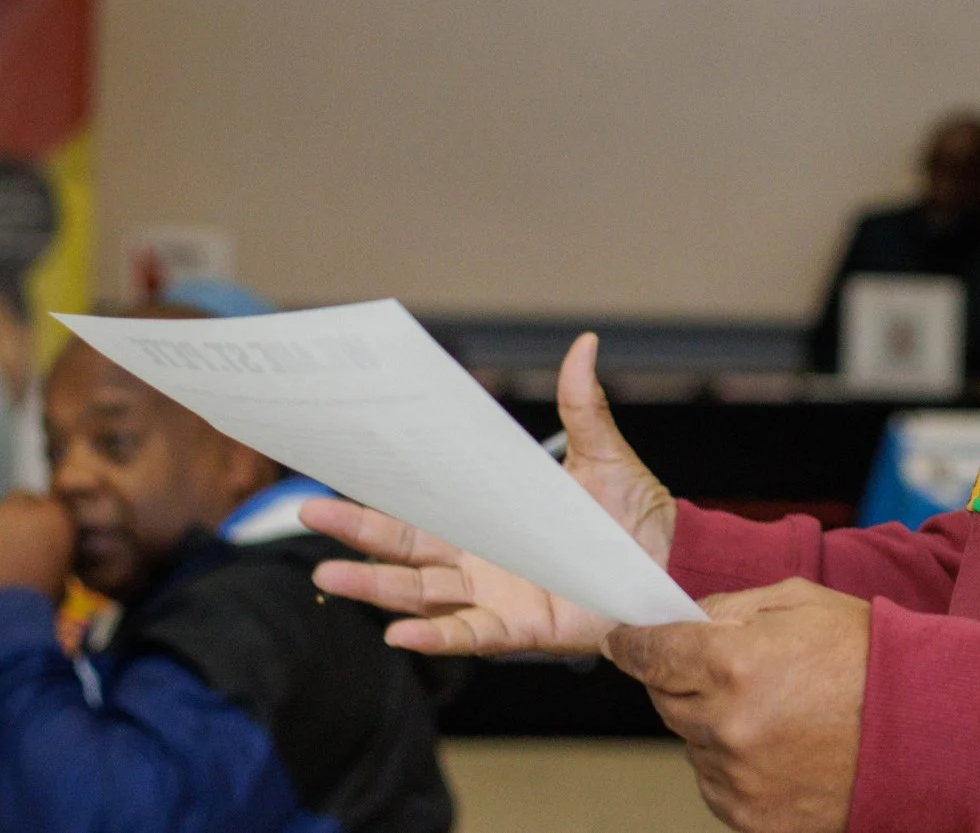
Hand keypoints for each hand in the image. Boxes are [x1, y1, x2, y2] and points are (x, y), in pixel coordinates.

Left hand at [0, 493, 73, 607]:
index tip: (30, 536)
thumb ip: (53, 543)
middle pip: (16, 500)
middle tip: (6, 546)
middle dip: (13, 519)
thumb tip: (44, 541)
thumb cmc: (38, 600)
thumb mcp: (63, 567)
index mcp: (53, 515)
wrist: (4, 618)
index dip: (36, 520)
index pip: (44, 502)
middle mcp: (22, 506)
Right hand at [307, 332, 675, 655]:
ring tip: (328, 576)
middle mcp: (480, 560)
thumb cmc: (635, 514)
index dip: (379, 496)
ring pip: (420, 594)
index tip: (336, 470)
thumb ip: (583, 406)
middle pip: (404, 549)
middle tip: (307, 511)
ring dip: (375, 587)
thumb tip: (585, 343)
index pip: (421, 507)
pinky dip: (434, 636)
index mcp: (488, 519)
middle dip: (356, 532)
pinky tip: (398, 633)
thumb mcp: (604, 455)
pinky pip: (468, 635)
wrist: (672, 564)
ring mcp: (495, 596)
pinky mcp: (520, 629)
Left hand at [605, 579, 867, 832]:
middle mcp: (725, 726)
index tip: (622, 640)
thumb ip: (730, 608)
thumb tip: (684, 622)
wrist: (925, 729)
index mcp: (732, 663)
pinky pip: (715, 783)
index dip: (631, 643)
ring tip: (775, 710)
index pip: (650, 653)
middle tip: (732, 670)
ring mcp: (737, 777)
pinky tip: (780, 745)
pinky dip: (733, 764)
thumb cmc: (869, 658)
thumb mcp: (800, 601)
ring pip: (690, 742)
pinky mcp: (751, 816)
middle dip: (685, 679)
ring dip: (714, 723)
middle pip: (665, 699)